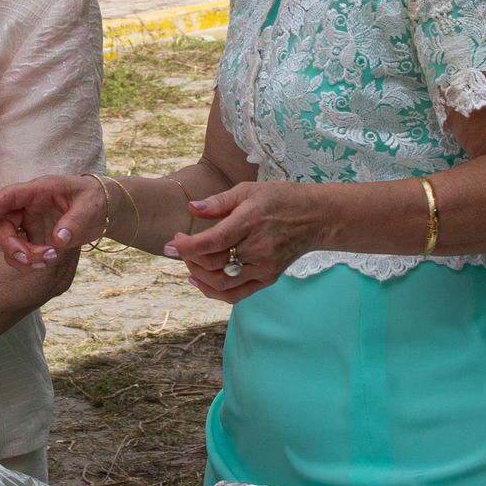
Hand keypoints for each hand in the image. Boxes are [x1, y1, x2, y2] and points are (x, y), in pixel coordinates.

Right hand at [0, 174, 107, 267]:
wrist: (102, 208)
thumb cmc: (94, 198)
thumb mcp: (90, 206)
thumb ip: (74, 222)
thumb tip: (58, 240)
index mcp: (38, 190)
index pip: (9, 195)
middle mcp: (28, 205)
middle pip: (3, 224)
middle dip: (11, 245)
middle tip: (30, 259)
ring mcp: (28, 222)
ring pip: (9, 242)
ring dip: (22, 257)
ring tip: (48, 260)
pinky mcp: (33, 236)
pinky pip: (20, 252)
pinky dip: (28, 262)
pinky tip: (46, 263)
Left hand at [164, 180, 321, 300]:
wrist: (315, 218)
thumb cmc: (279, 199)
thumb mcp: (248, 190)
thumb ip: (218, 201)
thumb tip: (191, 208)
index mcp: (251, 221)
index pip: (213, 241)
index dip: (187, 247)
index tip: (170, 244)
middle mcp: (258, 248)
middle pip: (214, 264)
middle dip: (189, 257)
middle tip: (180, 244)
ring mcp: (264, 267)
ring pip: (222, 283)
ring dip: (198, 275)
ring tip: (189, 262)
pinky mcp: (268, 279)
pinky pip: (235, 294)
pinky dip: (214, 291)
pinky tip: (200, 280)